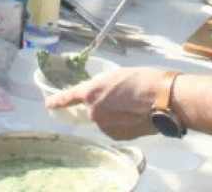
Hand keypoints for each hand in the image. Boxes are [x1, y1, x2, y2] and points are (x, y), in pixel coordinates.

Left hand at [45, 67, 165, 139]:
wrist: (162, 100)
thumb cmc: (142, 80)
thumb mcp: (116, 76)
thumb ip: (102, 86)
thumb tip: (101, 95)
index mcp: (90, 92)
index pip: (68, 97)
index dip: (57, 101)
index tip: (48, 104)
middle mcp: (93, 111)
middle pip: (91, 108)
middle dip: (102, 104)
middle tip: (122, 97)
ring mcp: (104, 126)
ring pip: (104, 119)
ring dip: (113, 114)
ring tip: (133, 106)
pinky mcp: (116, 136)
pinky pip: (114, 129)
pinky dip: (121, 124)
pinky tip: (135, 116)